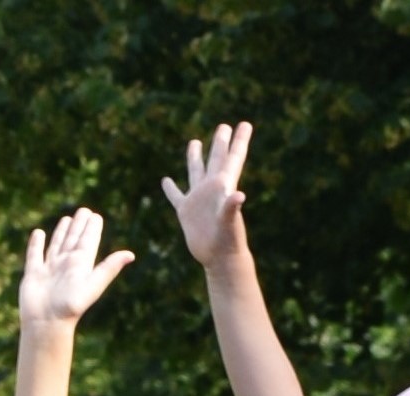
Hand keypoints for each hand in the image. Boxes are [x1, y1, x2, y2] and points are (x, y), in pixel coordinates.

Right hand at [17, 207, 138, 329]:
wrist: (47, 322)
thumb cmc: (71, 306)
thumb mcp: (93, 285)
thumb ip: (109, 268)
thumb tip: (130, 255)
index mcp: (81, 264)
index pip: (88, 241)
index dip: (91, 228)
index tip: (94, 215)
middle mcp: (66, 264)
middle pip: (73, 240)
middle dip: (78, 225)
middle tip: (84, 211)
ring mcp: (49, 269)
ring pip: (56, 245)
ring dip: (61, 232)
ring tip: (66, 219)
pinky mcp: (33, 274)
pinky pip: (35, 255)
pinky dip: (36, 244)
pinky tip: (38, 233)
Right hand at [160, 122, 254, 270]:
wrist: (219, 257)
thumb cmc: (228, 240)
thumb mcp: (230, 223)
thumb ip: (231, 208)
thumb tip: (238, 196)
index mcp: (224, 186)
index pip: (233, 158)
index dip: (239, 141)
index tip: (244, 124)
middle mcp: (212, 189)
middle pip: (216, 159)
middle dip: (220, 142)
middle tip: (224, 126)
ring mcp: (198, 199)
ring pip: (195, 172)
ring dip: (195, 157)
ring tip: (195, 141)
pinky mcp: (186, 212)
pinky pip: (176, 196)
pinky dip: (170, 188)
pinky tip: (165, 180)